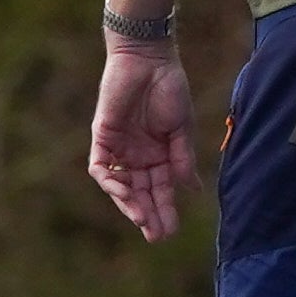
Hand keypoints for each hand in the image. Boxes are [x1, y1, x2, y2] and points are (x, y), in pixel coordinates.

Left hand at [88, 43, 196, 242]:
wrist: (149, 60)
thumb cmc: (169, 89)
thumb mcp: (181, 129)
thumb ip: (183, 159)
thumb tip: (192, 191)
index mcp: (160, 154)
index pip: (161, 189)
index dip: (166, 210)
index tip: (171, 231)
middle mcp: (138, 155)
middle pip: (141, 192)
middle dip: (149, 214)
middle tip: (157, 236)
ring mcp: (120, 148)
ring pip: (121, 186)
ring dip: (130, 204)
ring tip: (142, 220)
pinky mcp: (103, 137)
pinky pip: (102, 168)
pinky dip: (111, 182)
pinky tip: (125, 193)